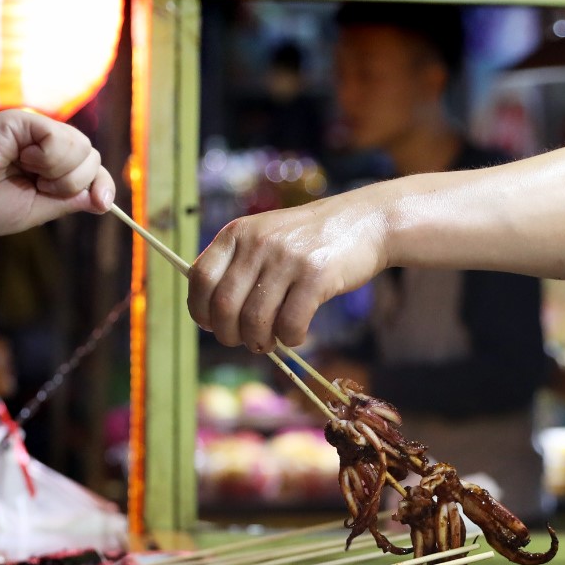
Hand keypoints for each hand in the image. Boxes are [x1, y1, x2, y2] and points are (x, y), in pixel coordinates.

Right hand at [0, 109, 113, 237]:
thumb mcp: (38, 210)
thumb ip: (70, 200)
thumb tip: (104, 199)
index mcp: (48, 168)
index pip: (92, 169)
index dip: (102, 184)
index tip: (102, 203)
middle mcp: (45, 146)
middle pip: (92, 158)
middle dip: (73, 182)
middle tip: (39, 187)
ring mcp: (35, 131)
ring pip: (83, 148)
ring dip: (60, 172)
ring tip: (28, 172)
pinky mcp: (24, 120)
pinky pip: (61, 137)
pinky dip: (48, 157)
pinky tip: (22, 158)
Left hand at [188, 190, 390, 352]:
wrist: (364, 222)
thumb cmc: (311, 240)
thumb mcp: (266, 237)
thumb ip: (238, 265)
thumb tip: (212, 316)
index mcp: (238, 233)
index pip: (200, 279)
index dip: (201, 311)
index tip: (213, 325)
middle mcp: (258, 243)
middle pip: (225, 306)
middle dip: (231, 335)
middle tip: (246, 341)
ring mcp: (287, 259)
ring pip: (255, 320)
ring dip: (260, 342)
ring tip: (271, 341)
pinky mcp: (316, 276)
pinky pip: (290, 324)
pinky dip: (290, 338)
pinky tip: (296, 334)